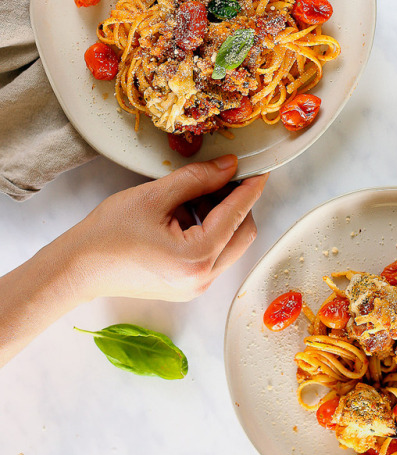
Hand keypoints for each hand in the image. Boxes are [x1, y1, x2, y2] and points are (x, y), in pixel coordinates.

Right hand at [0, 156, 267, 365]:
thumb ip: (197, 179)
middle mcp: (203, 278)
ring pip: (229, 245)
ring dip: (221, 217)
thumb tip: (229, 166)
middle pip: (242, 234)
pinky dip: (209, 232)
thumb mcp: (154, 196)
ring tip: (190, 196)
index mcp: (197, 257)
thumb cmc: (108, 232)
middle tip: (217, 178)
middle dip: (236, 203)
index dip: (250, 188)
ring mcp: (196, 287)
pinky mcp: (187, 288)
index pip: (237, 214)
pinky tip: (184, 215)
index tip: (260, 169)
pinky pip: (213, 255)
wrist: (78, 268)